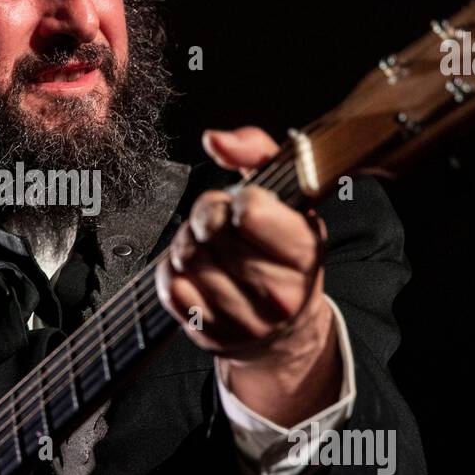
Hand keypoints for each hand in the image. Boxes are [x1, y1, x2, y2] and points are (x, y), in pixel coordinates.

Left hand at [155, 126, 340, 425]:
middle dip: (207, 217)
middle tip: (220, 224)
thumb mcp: (288, 196)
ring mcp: (244, 319)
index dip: (239, 199)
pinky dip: (173, 271)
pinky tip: (196, 272)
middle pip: (210, 230)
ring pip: (186, 256)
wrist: (285, 328)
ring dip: (189, 243)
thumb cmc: (283, 252)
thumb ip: (256, 152)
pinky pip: (170, 286)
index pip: (250, 212)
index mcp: (305, 251)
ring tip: (210, 248)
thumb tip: (215, 139)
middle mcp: (279, 292)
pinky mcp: (211, 334)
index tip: (246, 205)